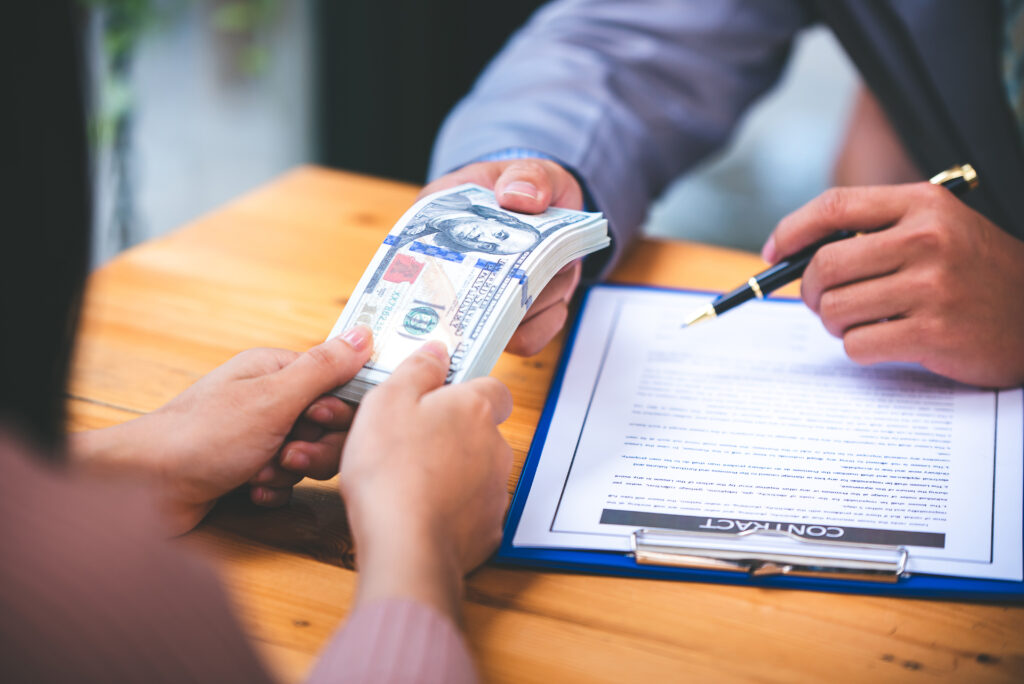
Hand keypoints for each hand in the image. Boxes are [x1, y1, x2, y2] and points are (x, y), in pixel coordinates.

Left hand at [72, 327, 373, 533]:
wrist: (146, 487)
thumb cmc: (203, 436)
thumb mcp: (273, 398)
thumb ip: (324, 369)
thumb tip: (365, 336)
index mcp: (276, 371)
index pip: (337, 386)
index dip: (337, 411)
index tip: (318, 421)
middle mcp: (270, 399)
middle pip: (327, 426)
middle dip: (312, 448)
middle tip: (286, 454)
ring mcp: (259, 436)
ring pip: (308, 457)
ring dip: (289, 471)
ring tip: (259, 471)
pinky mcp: (249, 468)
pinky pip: (286, 481)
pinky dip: (273, 488)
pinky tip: (250, 489)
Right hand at [339, 341, 513, 620]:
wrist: (406, 545)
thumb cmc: (392, 469)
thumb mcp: (387, 401)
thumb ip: (417, 369)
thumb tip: (438, 350)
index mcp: (474, 408)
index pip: (491, 388)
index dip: (465, 392)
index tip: (437, 398)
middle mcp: (495, 446)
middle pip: (481, 431)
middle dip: (452, 435)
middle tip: (410, 443)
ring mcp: (495, 490)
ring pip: (477, 471)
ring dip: (451, 472)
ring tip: (408, 482)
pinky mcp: (488, 529)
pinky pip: (471, 510)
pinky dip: (451, 510)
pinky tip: (420, 513)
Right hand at [421, 158, 584, 354]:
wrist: (555, 210)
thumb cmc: (528, 189)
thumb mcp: (530, 170)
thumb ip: (527, 175)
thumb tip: (518, 197)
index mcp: (437, 225)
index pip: (417, 256)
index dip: (437, 269)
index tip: (471, 266)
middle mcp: (453, 271)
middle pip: (457, 302)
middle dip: (501, 292)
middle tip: (529, 273)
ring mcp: (481, 301)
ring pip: (498, 326)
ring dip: (533, 302)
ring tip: (554, 269)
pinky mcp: (510, 321)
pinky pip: (525, 340)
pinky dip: (547, 322)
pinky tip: (557, 299)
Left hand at [763, 183, 1023, 386]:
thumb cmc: (974, 273)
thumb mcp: (936, 229)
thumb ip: (874, 231)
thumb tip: (794, 253)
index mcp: (922, 204)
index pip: (834, 206)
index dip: (791, 231)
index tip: (773, 254)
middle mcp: (927, 239)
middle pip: (824, 265)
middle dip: (811, 291)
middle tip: (823, 302)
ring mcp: (932, 287)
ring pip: (835, 310)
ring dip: (837, 324)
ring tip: (865, 321)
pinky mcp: (933, 332)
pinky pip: (858, 344)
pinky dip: (861, 347)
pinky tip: (889, 339)